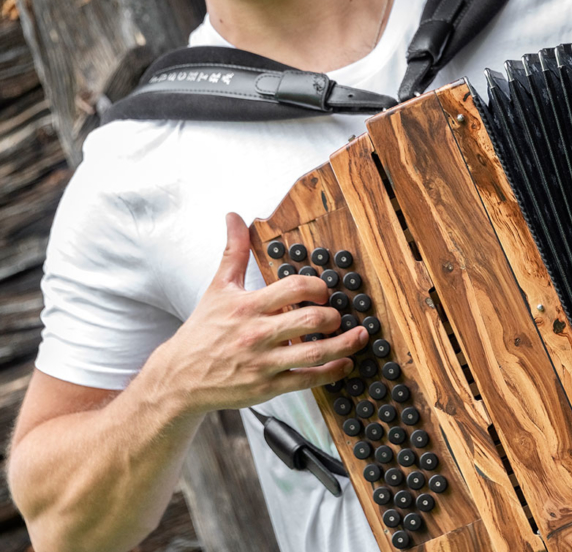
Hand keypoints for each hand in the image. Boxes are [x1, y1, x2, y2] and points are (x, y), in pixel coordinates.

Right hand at [146, 213, 367, 414]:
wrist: (178, 377)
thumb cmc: (202, 331)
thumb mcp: (218, 288)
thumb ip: (233, 252)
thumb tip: (234, 217)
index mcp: (248, 306)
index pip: (294, 288)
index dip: (318, 287)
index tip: (324, 291)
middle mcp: (257, 334)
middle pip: (311, 321)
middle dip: (333, 315)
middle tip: (339, 314)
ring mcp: (264, 363)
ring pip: (315, 353)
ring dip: (345, 344)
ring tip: (360, 336)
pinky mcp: (267, 387)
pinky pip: (307, 380)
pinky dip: (332, 372)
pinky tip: (344, 363)